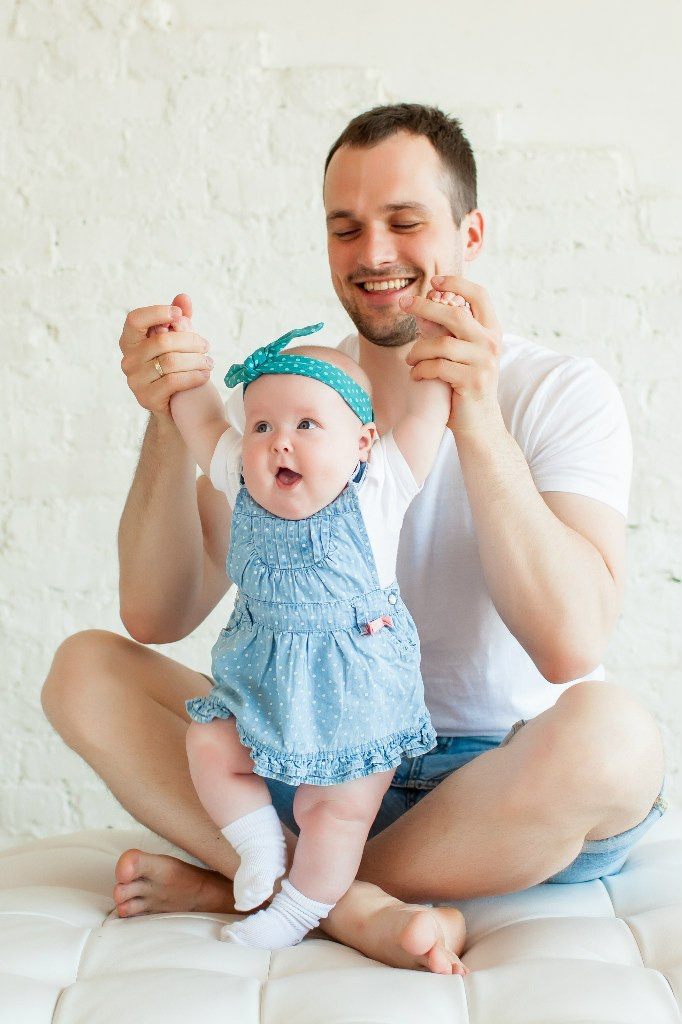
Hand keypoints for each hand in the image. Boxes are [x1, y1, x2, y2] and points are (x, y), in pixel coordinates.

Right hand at [119, 293, 214, 418]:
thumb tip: (184, 297)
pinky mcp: (147, 399)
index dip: (157, 312)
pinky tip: (205, 375)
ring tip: (209, 362)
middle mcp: (128, 360)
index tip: (179, 314)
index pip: (135, 319)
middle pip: (162, 341)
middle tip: (206, 345)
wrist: (174, 407)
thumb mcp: (177, 342)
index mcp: (130, 341)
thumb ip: (179, 320)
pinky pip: (173, 382)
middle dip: (190, 341)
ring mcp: (135, 381)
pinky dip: (194, 376)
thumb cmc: (174, 368)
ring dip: (196, 360)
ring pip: (170, 362)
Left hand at [403, 276, 502, 434]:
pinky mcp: (473, 381)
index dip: (457, 283)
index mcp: (492, 331)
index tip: (434, 281)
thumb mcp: (460, 353)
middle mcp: (491, 343)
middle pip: (455, 314)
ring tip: (410, 360)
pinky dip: (421, 370)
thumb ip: (447, 331)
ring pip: (441, 343)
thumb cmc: (463, 384)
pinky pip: (437, 367)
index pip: (479, 295)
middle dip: (425, 306)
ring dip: (418, 350)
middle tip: (404, 304)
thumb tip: (422, 306)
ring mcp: (484, 362)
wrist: (477, 422)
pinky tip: (416, 376)